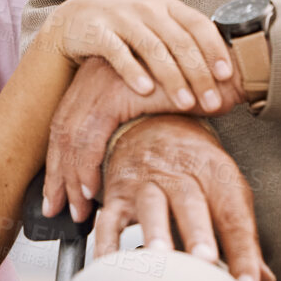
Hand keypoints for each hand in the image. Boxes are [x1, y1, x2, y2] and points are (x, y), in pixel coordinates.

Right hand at [36, 0, 233, 113]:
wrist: (79, 14)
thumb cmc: (130, 26)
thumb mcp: (159, 26)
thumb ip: (185, 41)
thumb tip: (223, 75)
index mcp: (168, 7)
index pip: (198, 25)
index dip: (214, 49)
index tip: (226, 76)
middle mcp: (147, 9)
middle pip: (179, 42)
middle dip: (199, 74)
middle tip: (212, 102)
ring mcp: (121, 18)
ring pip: (152, 48)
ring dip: (172, 77)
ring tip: (185, 104)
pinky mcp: (97, 31)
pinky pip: (117, 52)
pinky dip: (132, 71)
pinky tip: (145, 91)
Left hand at [43, 56, 243, 219]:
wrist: (224, 71)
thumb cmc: (196, 91)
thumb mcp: (153, 107)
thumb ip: (131, 126)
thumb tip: (119, 164)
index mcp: (98, 77)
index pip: (67, 124)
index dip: (60, 160)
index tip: (58, 191)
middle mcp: (93, 76)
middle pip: (62, 131)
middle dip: (58, 174)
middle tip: (56, 207)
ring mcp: (101, 81)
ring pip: (71, 137)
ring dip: (71, 178)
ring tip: (77, 209)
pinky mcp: (115, 92)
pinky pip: (90, 137)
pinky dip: (88, 167)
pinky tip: (92, 190)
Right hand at [95, 115, 274, 280]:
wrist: (153, 123)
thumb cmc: (195, 165)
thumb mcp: (225, 187)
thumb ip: (241, 235)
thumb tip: (263, 279)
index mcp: (215, 172)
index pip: (233, 213)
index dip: (244, 250)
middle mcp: (180, 172)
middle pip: (191, 201)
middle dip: (198, 232)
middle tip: (206, 260)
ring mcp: (146, 181)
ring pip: (150, 204)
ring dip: (155, 231)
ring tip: (160, 257)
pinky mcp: (118, 193)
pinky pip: (110, 218)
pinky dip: (107, 243)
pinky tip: (110, 266)